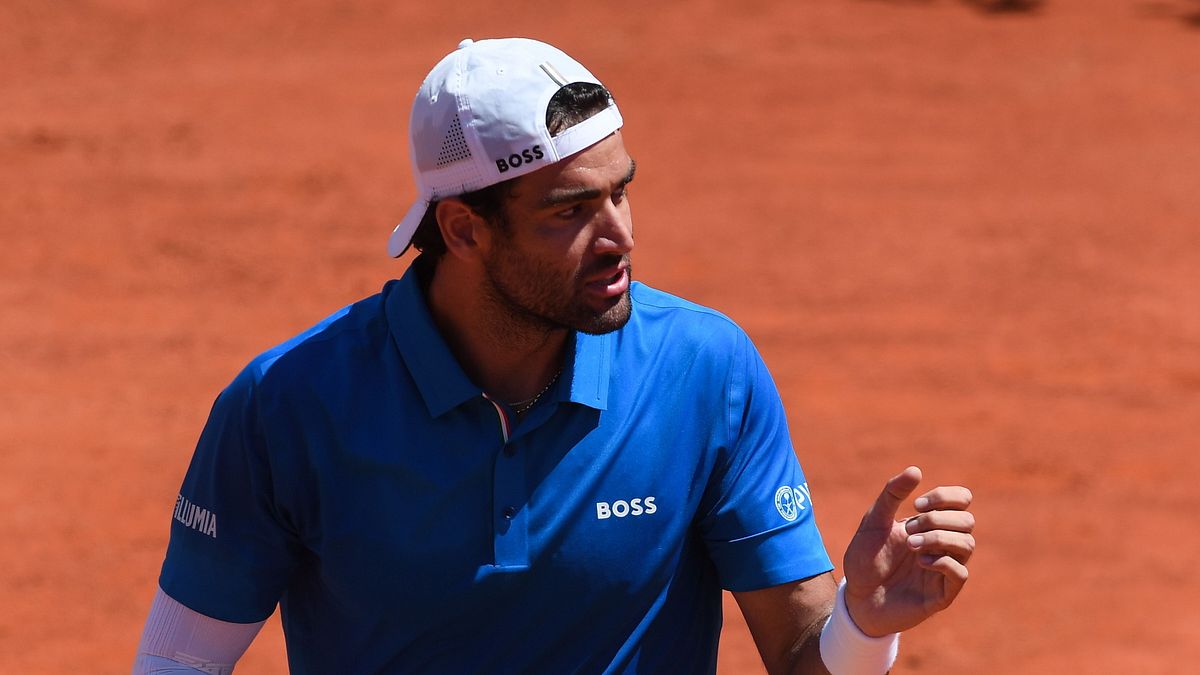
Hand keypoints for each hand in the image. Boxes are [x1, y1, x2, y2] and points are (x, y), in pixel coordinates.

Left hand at [841, 466, 974, 636]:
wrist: (856, 597)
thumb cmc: (865, 558)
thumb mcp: (873, 522)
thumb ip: (891, 495)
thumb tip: (916, 470)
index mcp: (930, 524)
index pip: (962, 501)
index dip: (947, 497)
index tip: (918, 504)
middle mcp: (942, 545)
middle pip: (967, 521)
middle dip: (938, 520)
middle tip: (909, 529)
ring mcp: (944, 569)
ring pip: (968, 544)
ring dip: (938, 538)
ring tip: (910, 545)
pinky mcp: (943, 594)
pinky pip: (961, 573)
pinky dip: (943, 562)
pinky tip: (920, 562)